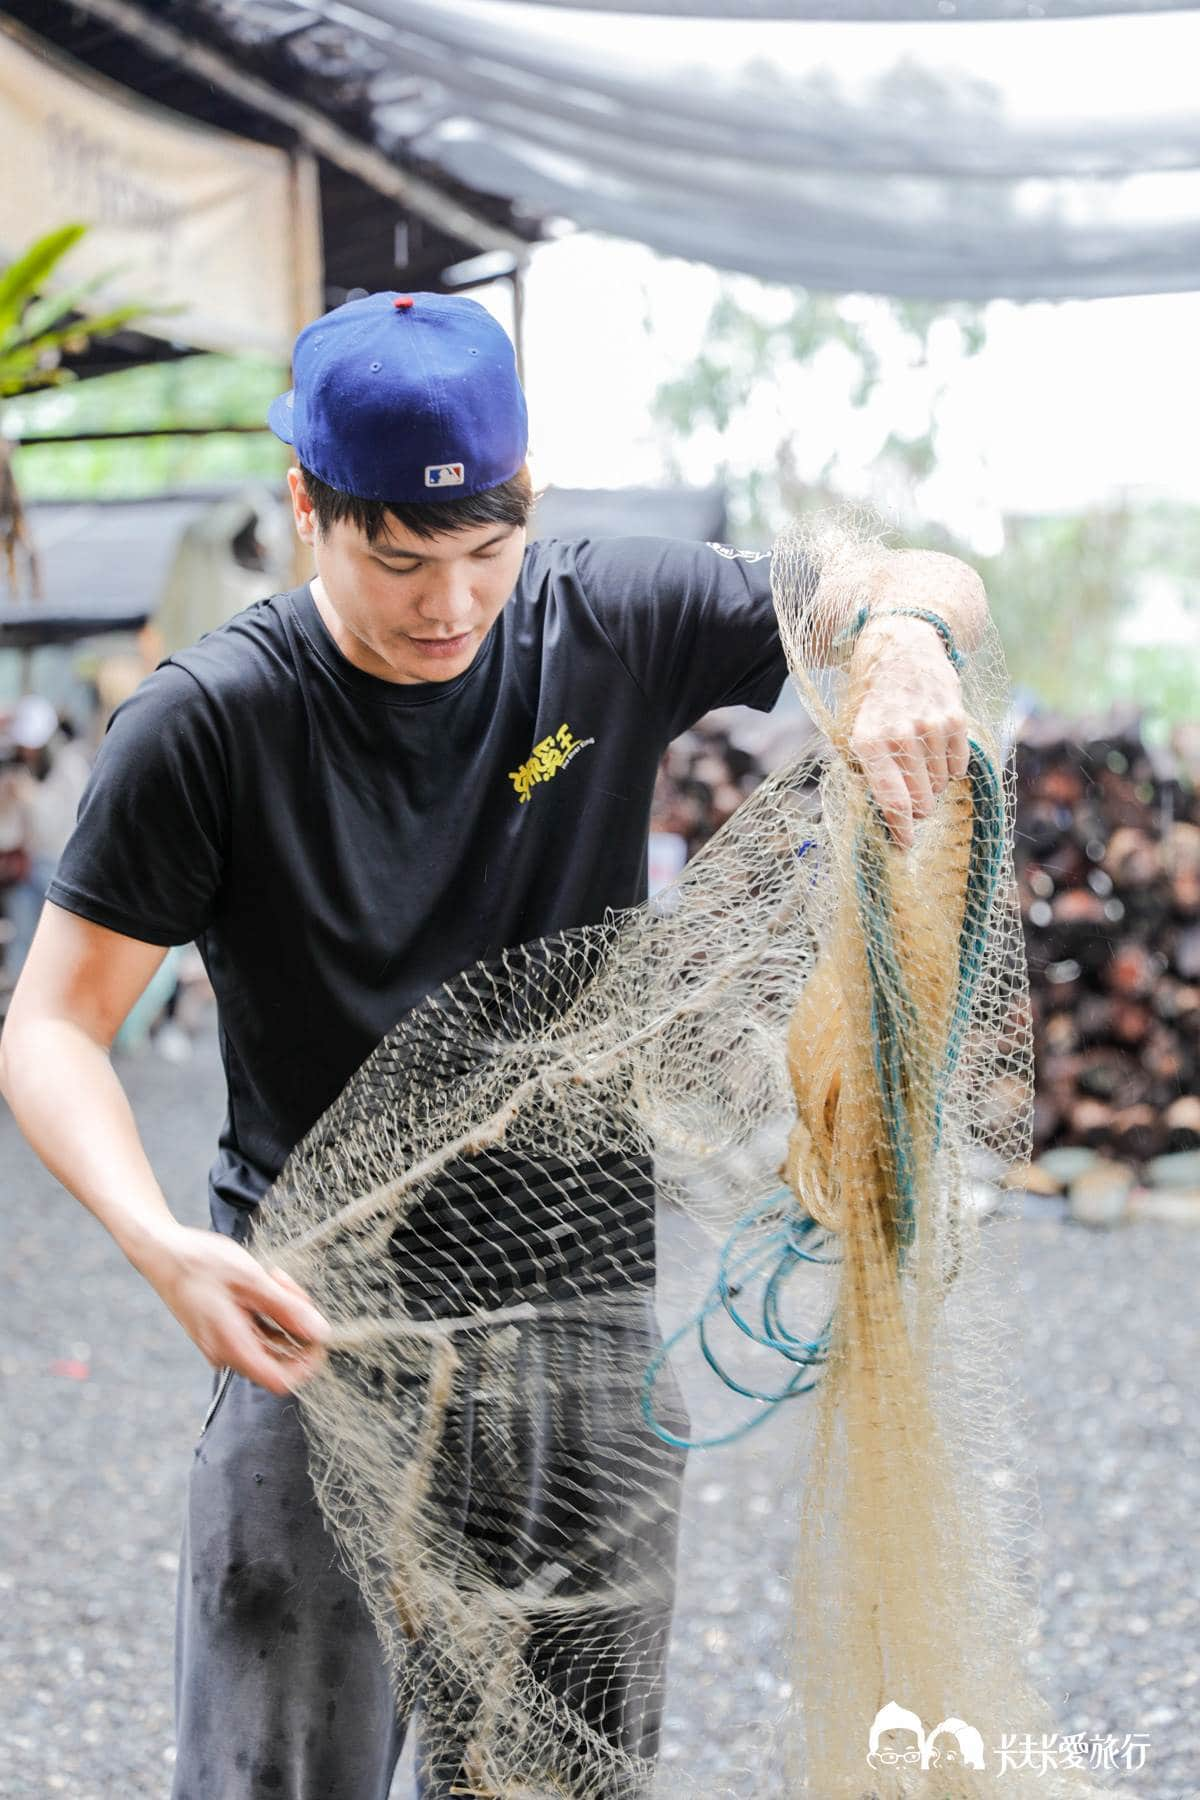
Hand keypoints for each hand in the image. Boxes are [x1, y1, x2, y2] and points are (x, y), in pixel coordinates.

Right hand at [141, 1224, 331, 1394]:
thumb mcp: (252, 1280)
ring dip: (280, 1311)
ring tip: (272, 1276)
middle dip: (294, 1323)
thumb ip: (288, 1309)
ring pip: (268, 1339)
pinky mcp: (219, 1330)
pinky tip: (261, 1281)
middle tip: (287, 1285)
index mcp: (232, 1348)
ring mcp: (220, 1342)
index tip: (318, 1334)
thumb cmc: (200, 1263)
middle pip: (278, 1355)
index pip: (282, 1380)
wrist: (160, 1251)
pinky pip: (253, 1329)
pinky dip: (265, 1308)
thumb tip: (321, 1333)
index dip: (307, 1363)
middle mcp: (225, 1353)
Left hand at [847, 614, 969, 851]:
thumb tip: (880, 813)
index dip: (901, 829)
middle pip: (921, 799)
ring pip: (940, 784)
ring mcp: (930, 726)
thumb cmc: (871, 697)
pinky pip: (958, 765)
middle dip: (917, 805)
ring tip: (918, 761)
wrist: (900, 646)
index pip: (892, 801)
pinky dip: (948, 766)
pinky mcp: (955, 717)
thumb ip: (863, 770)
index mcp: (868, 742)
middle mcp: (899, 736)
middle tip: (911, 795)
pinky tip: (934, 748)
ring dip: (931, 783)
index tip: (905, 845)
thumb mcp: (851, 730)